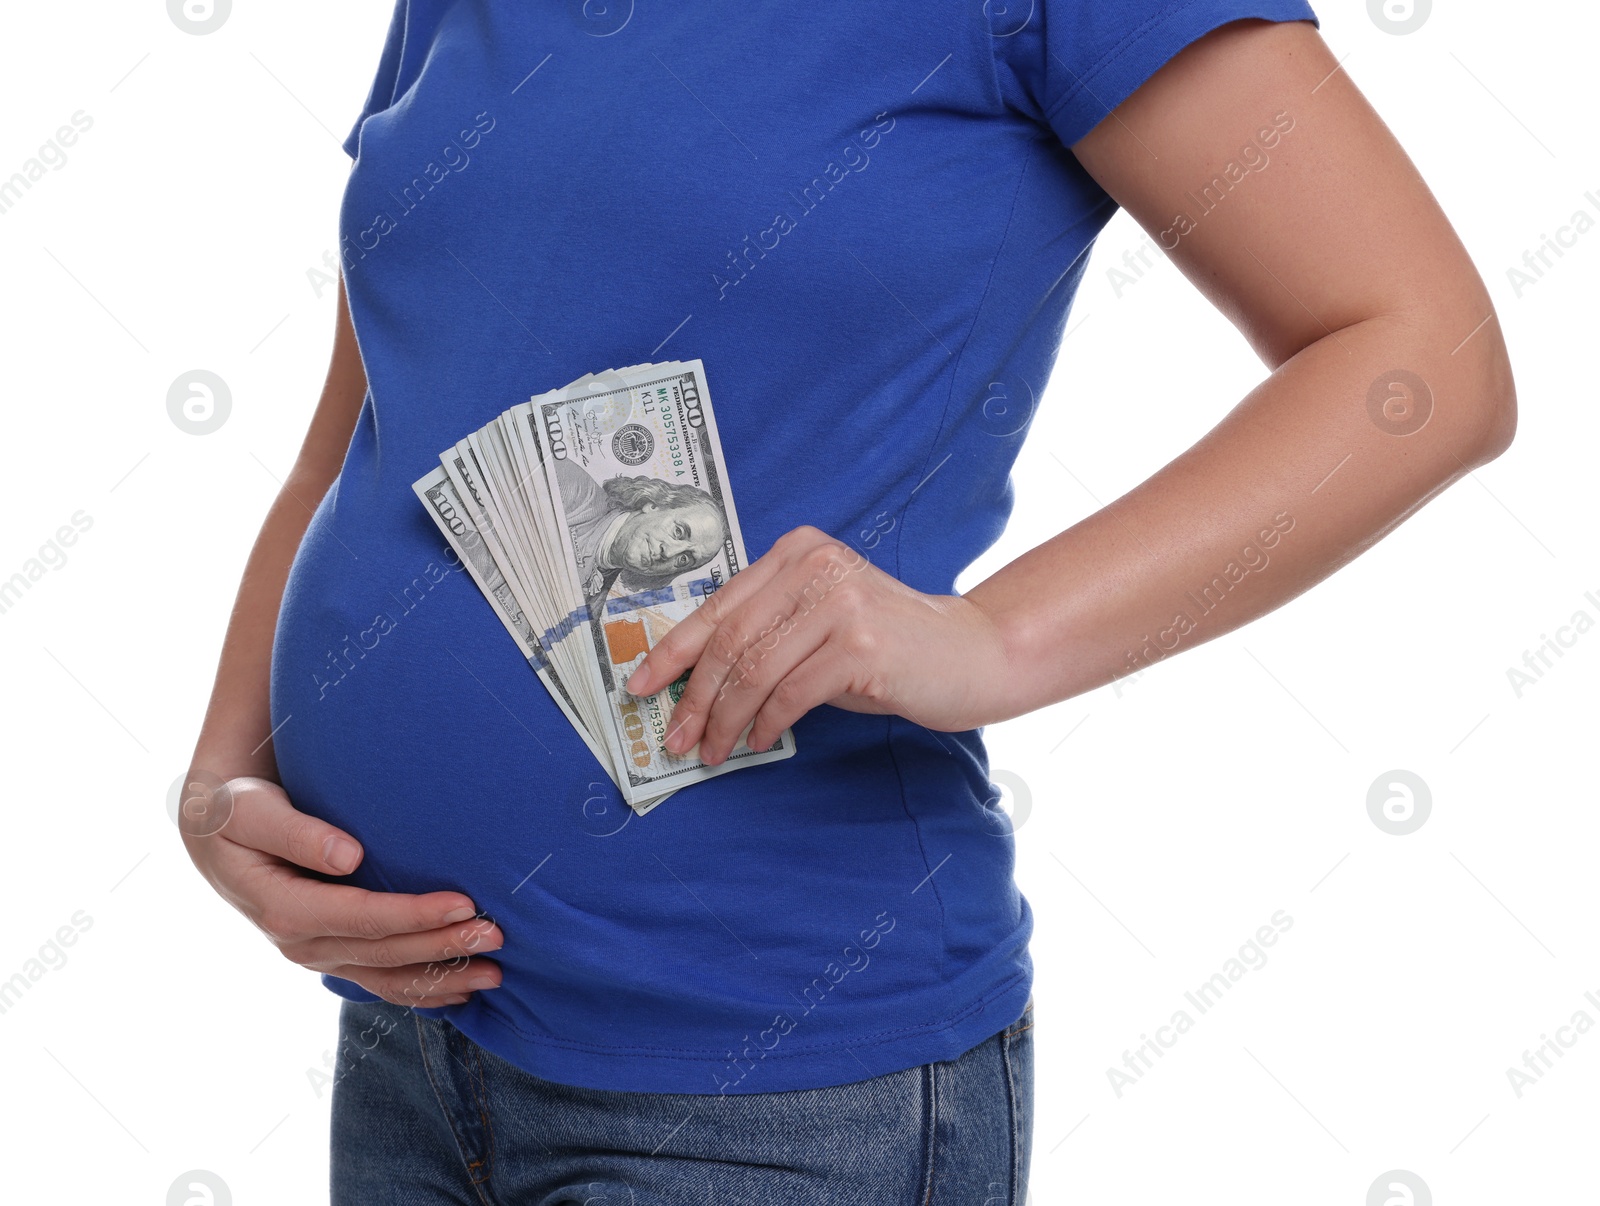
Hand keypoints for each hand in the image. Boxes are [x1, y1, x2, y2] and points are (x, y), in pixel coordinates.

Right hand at [179, 776, 502, 1007]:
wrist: (216, 833)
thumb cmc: (234, 812)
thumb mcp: (248, 813)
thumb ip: (295, 832)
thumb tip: (347, 856)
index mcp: (283, 909)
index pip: (361, 918)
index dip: (414, 915)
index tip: (464, 903)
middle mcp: (300, 943)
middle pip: (384, 953)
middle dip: (443, 947)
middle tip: (497, 934)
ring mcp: (317, 954)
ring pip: (387, 978)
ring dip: (443, 979)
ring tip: (496, 974)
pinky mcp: (331, 953)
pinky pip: (381, 982)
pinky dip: (422, 990)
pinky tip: (461, 992)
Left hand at [622, 526, 1011, 763]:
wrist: (971, 653)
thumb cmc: (888, 646)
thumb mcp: (819, 625)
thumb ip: (767, 635)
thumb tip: (693, 684)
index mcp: (797, 552)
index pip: (718, 606)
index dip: (672, 652)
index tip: (639, 688)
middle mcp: (816, 566)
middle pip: (730, 640)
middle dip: (693, 696)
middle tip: (675, 737)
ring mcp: (840, 601)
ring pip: (755, 670)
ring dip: (725, 719)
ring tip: (713, 751)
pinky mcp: (861, 642)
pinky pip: (791, 693)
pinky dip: (767, 723)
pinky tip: (760, 741)